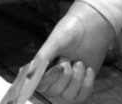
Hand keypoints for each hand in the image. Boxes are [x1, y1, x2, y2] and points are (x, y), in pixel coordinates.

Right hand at [0, 0, 115, 103]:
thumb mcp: (55, 41)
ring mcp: (68, 82)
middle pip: (54, 92)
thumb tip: (29, 76)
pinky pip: (82, 95)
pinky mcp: (82, 84)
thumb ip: (42, 58)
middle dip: (65, 75)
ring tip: (79, 62)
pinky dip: (86, 83)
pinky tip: (88, 69)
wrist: (92, 26)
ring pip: (68, 96)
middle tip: (68, 58)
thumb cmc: (71, 30)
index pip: (38, 84)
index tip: (59, 67)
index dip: (49, 79)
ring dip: (76, 79)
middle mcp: (53, 77)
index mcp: (42, 66)